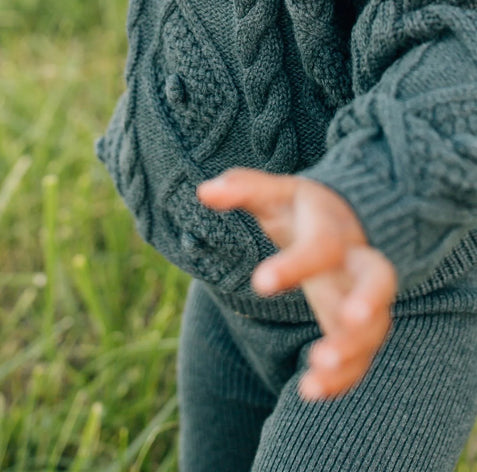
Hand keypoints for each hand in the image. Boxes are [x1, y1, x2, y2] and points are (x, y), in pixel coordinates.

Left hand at [197, 168, 396, 399]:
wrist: (345, 219)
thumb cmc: (301, 209)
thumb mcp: (273, 194)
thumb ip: (242, 189)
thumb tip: (203, 191)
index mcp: (332, 228)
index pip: (322, 245)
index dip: (296, 264)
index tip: (260, 283)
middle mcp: (357, 262)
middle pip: (379, 279)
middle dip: (366, 302)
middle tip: (345, 322)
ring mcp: (364, 296)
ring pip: (376, 326)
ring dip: (351, 352)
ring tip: (314, 375)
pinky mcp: (361, 325)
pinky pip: (363, 355)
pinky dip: (345, 377)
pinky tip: (311, 393)